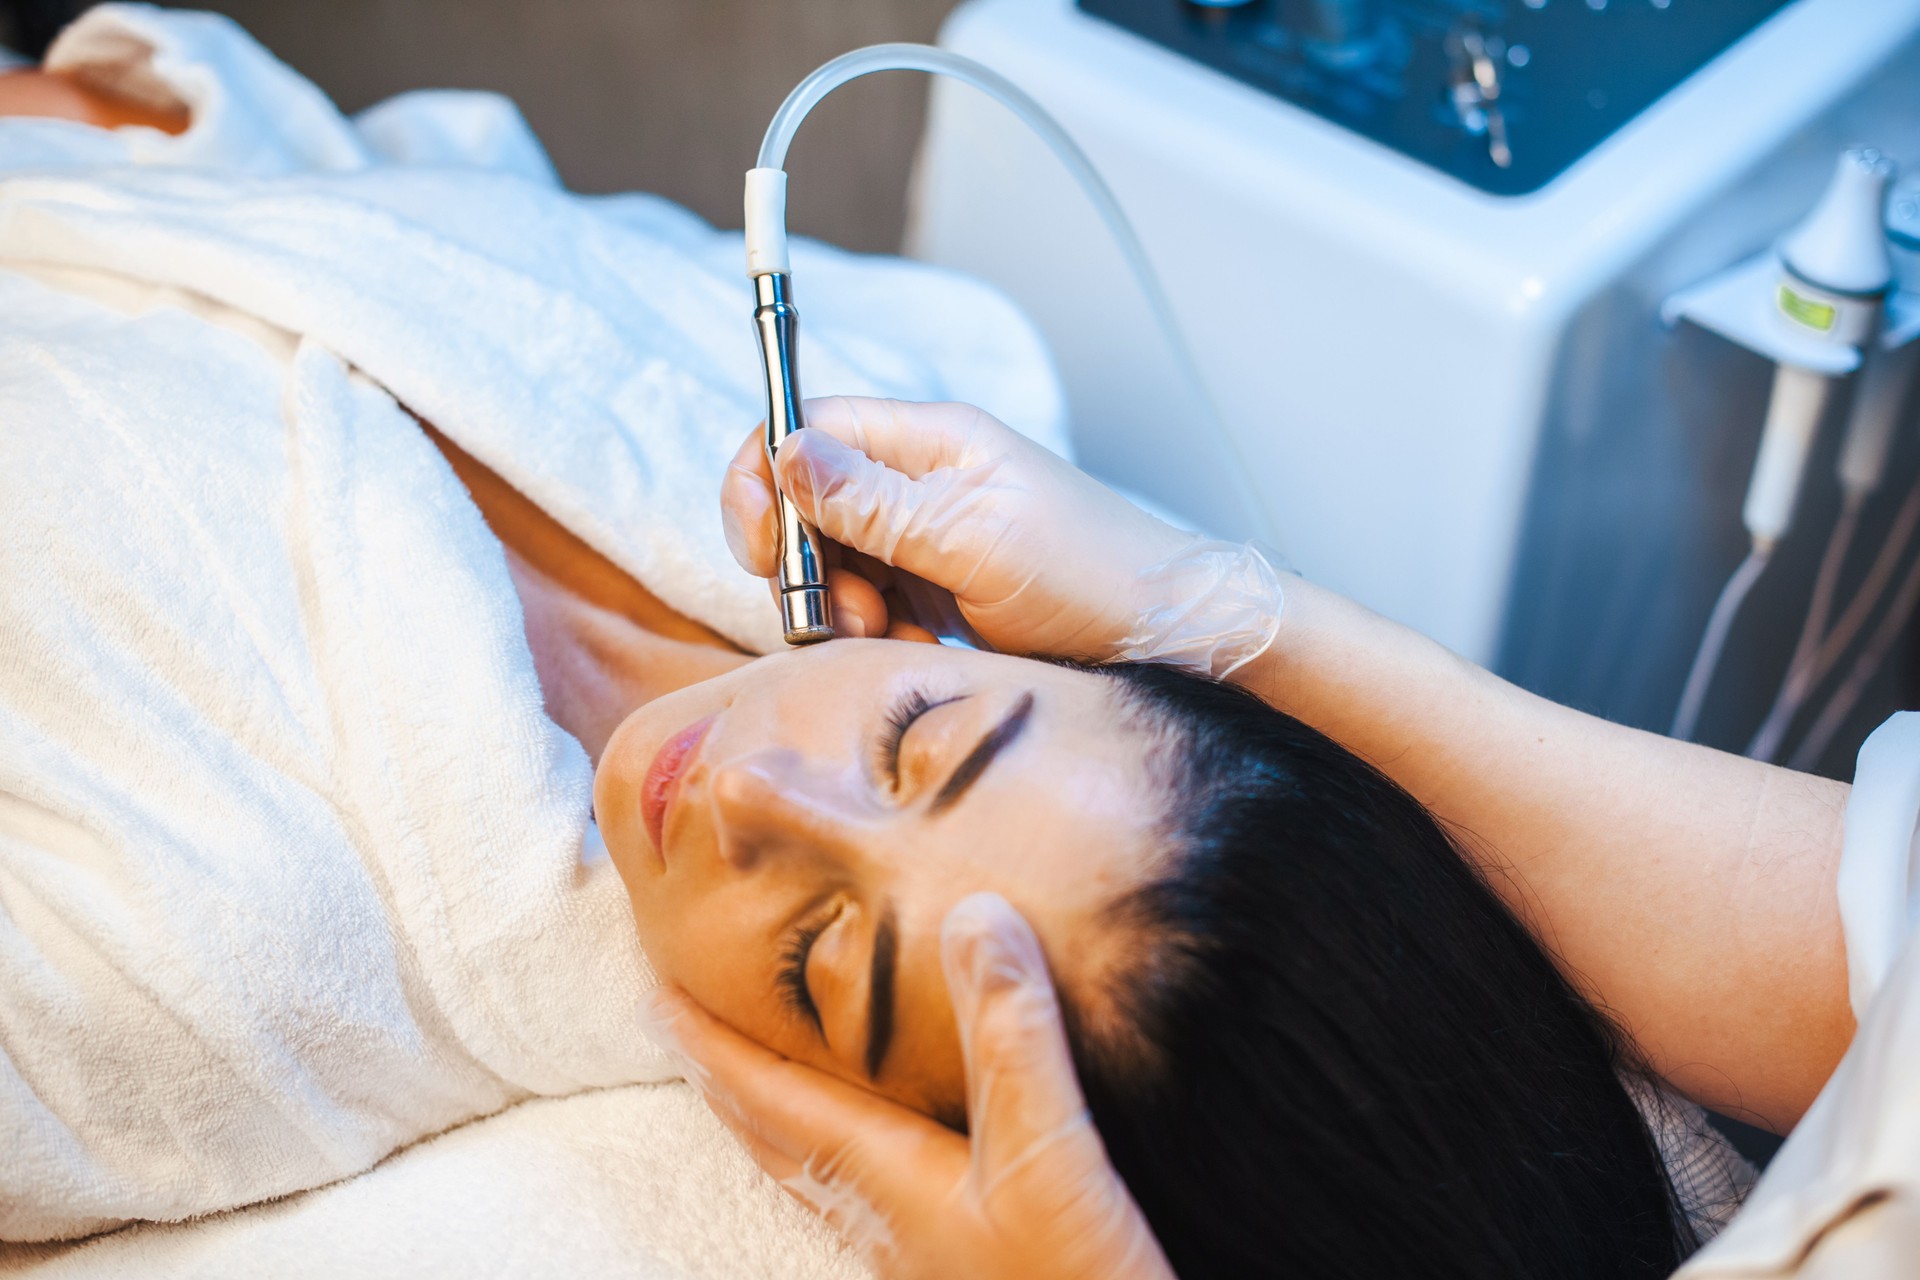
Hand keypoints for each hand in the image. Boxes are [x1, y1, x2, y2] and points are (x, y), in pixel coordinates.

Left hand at [640, 892, 1175, 1279]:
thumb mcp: (1048, 1152)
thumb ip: (1012, 1039)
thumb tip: (976, 915)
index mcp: (887, 1180)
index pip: (772, 1099)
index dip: (713, 1045)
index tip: (656, 997)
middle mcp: (886, 1216)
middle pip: (776, 1140)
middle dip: (727, 1080)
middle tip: (681, 1029)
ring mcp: (919, 1249)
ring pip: (815, 1170)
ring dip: (773, 1117)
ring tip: (753, 1079)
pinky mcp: (959, 1263)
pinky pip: (864, 1191)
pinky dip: (840, 1149)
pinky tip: (875, 1152)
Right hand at [720, 397, 1281, 676]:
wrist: (1171, 640)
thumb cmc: (1092, 576)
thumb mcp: (975, 539)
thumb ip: (874, 502)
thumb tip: (783, 449)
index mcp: (931, 441)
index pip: (806, 430)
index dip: (765, 484)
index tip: (764, 552)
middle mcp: (922, 482)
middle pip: (807, 506)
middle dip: (806, 568)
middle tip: (851, 618)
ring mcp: (929, 537)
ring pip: (833, 567)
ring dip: (845, 613)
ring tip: (900, 638)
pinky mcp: (940, 590)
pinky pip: (872, 611)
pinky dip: (883, 639)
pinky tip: (926, 651)